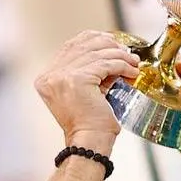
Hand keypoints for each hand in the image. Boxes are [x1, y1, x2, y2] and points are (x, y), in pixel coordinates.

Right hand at [34, 30, 140, 152]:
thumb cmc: (90, 123)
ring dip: (121, 56)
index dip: (93, 39)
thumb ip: (87, 72)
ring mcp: (61, 76)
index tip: (112, 42)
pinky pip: (106, 64)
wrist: (89, 141)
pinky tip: (132, 71)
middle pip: (84, 45)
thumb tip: (112, 52)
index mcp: (47, 77)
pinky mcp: (77, 79)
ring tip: (134, 63)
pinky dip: (123, 65)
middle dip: (109, 45)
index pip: (70, 45)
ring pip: (98, 54)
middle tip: (127, 53)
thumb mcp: (83, 93)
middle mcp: (50, 75)